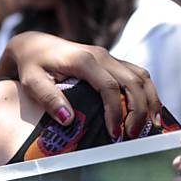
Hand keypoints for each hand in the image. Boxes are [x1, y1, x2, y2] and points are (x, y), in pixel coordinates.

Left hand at [0, 31, 161, 138]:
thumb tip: (68, 119)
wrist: (33, 45)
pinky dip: (147, 93)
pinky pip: (138, 74)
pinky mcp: (112, 61)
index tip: (114, 133)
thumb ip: (49, 98)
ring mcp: (109, 57)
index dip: (115, 111)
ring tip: (149, 127)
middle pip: (133, 82)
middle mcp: (101, 55)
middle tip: (132, 136)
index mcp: (83, 60)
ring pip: (141, 76)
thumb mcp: (32, 83)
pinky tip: (149, 112)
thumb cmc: (31, 66)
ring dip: (150, 101)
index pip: (108, 86)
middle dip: (138, 110)